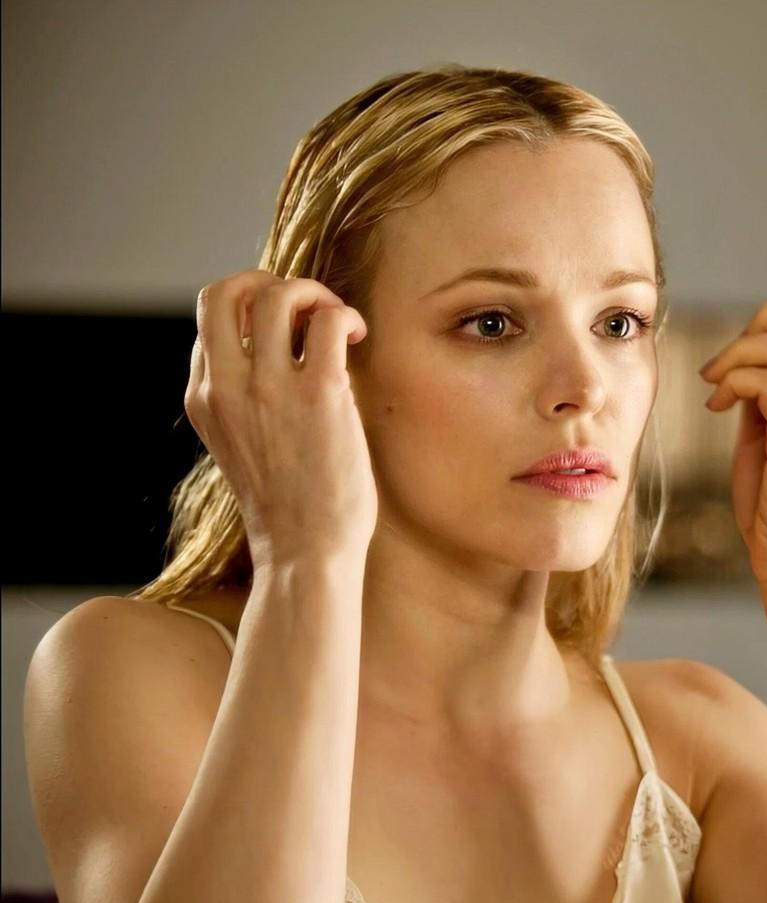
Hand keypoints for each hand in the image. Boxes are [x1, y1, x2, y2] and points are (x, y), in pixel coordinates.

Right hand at [185, 272, 374, 571]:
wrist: (305, 553)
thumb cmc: (288, 506)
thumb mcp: (240, 445)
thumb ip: (243, 401)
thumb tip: (281, 353)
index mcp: (202, 398)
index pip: (209, 321)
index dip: (250, 312)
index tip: (286, 332)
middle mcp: (226, 385)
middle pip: (224, 291)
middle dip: (267, 281)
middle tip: (305, 308)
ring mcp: (270, 387)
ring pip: (277, 294)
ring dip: (314, 293)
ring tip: (336, 322)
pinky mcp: (320, 394)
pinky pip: (329, 321)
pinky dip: (346, 315)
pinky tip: (358, 336)